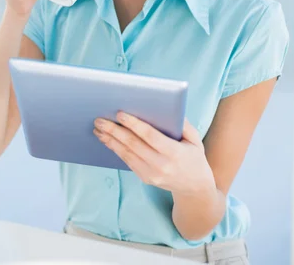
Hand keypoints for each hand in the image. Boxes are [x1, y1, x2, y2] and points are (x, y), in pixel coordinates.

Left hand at [93, 113, 215, 194]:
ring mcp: (152, 174)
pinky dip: (115, 149)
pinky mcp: (145, 178)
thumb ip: (183, 124)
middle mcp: (161, 165)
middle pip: (133, 144)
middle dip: (114, 130)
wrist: (194, 187)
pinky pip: (127, 161)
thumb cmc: (194, 157)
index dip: (134, 124)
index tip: (120, 113)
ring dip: (110, 140)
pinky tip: (107, 139)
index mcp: (174, 153)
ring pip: (126, 154)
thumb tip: (168, 107)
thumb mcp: (195, 139)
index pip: (150, 136)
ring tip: (98, 128)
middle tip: (100, 119)